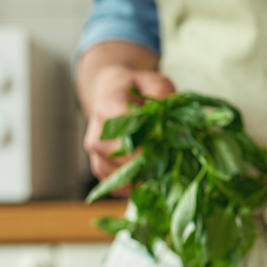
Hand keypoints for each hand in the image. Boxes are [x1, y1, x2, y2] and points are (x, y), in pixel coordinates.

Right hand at [76, 43, 173, 182]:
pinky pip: (115, 185)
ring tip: (162, 169)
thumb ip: (162, 93)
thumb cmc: (135, 89)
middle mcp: (96, 132)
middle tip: (168, 159)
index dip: (146, 139)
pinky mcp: (100, 167)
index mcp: (107, 106)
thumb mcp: (153, 81)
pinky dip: (134, 185)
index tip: (164, 143)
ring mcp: (96, 153)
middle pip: (118, 155)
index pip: (123, 129)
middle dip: (146, 159)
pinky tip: (150, 177)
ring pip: (116, 174)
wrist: (110, 94)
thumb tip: (170, 111)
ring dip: (141, 175)